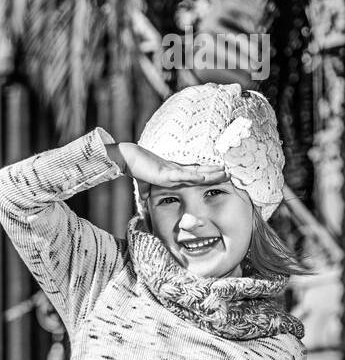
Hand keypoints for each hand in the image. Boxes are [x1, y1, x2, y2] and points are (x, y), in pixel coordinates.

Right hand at [110, 142, 226, 201]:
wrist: (129, 159)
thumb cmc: (138, 168)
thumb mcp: (145, 184)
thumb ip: (147, 191)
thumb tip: (144, 200)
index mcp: (174, 173)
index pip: (195, 174)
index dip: (207, 175)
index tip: (219, 175)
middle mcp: (177, 170)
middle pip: (200, 172)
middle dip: (215, 173)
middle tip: (230, 173)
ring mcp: (173, 171)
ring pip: (196, 173)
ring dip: (211, 174)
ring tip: (225, 173)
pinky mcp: (166, 173)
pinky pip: (184, 176)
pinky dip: (195, 177)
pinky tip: (205, 178)